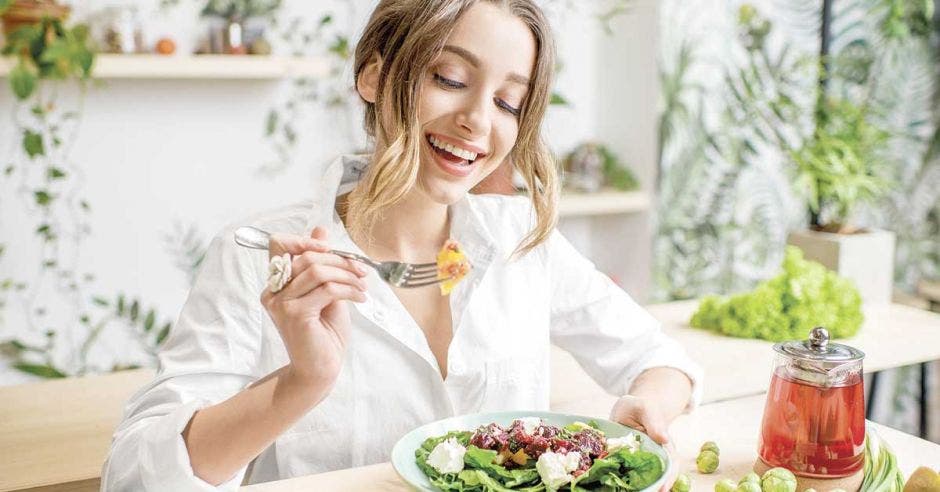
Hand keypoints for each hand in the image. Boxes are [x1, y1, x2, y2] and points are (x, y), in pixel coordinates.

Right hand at [260, 226, 367, 392]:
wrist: (321, 368)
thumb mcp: (326, 290)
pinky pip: (326, 289)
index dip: (303, 239)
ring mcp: (281, 303)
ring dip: (347, 274)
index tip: (330, 248)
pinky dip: (348, 289)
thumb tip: (320, 229)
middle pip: (306, 257)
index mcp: (277, 283)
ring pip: (317, 271)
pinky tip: (360, 297)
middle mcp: (273, 292)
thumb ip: (321, 263)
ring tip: (362, 285)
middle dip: (340, 259)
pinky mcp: (294, 314)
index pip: (278, 244)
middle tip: (361, 270)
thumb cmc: (324, 332)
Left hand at [610, 395, 678, 491]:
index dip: (668, 478)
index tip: (663, 489)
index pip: (670, 464)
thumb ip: (654, 422)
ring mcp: (640, 462)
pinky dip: (623, 483)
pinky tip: (616, 488)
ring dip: (640, 486)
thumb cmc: (638, 408)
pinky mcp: (627, 463)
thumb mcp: (645, 409)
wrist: (628, 410)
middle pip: (658, 476)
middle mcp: (655, 457)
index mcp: (664, 445)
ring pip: (643, 478)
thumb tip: (664, 438)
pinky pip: (627, 475)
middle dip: (654, 487)